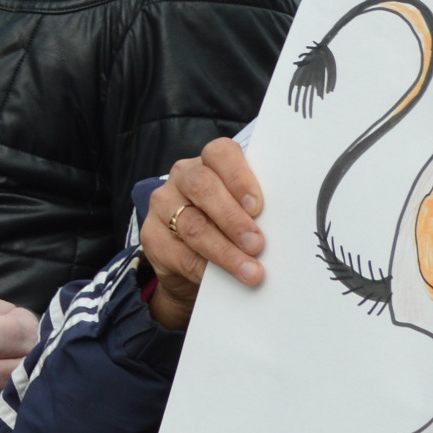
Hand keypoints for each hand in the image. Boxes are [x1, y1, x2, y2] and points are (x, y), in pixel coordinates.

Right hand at [142, 136, 266, 331]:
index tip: (258, 206)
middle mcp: (183, 177)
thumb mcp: (242, 212)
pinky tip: (225, 279)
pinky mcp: (152, 236)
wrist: (193, 263)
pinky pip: (181, 254)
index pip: (220, 153)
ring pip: (193, 225)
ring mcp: (163, 205)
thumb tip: (280, 228)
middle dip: (232, 218)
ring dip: (225, 251)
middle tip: (257, 243)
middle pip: (202, 187)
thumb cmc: (228, 228)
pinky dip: (206, 270)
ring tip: (250, 271)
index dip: (239, 177)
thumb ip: (254, 211)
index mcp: (209, 163)